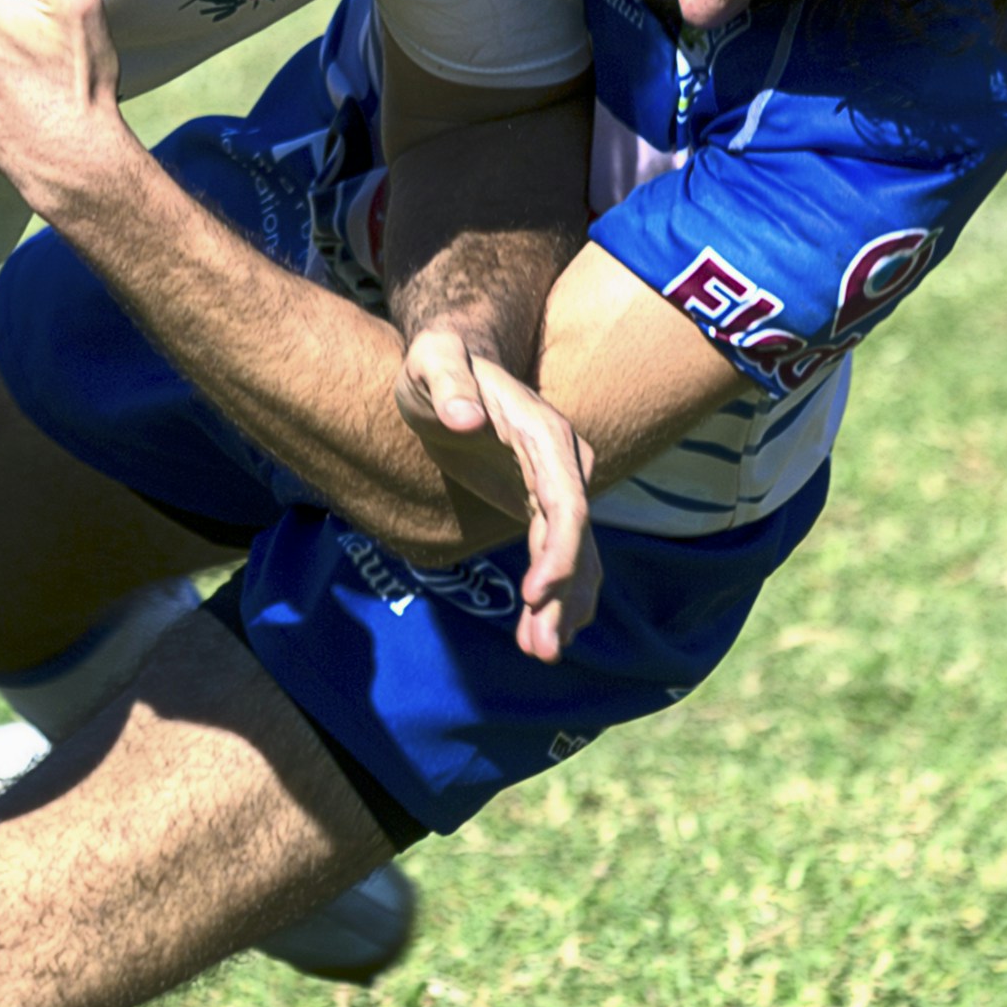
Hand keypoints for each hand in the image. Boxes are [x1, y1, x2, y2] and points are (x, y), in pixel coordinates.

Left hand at [402, 320, 602, 661]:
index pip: (566, 503)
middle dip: (561, 596)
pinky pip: (557, 552)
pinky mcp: (540, 500)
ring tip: (541, 653)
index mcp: (545, 435)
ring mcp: (555, 484)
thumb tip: (465, 420)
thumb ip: (448, 384)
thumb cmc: (440, 356)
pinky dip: (555, 593)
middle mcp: (562, 463)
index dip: (560, 553)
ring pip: (571, 553)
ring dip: (562, 606)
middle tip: (541, 650)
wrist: (456, 353)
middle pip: (573, 539)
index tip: (535, 595)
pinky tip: (545, 632)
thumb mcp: (432, 360)